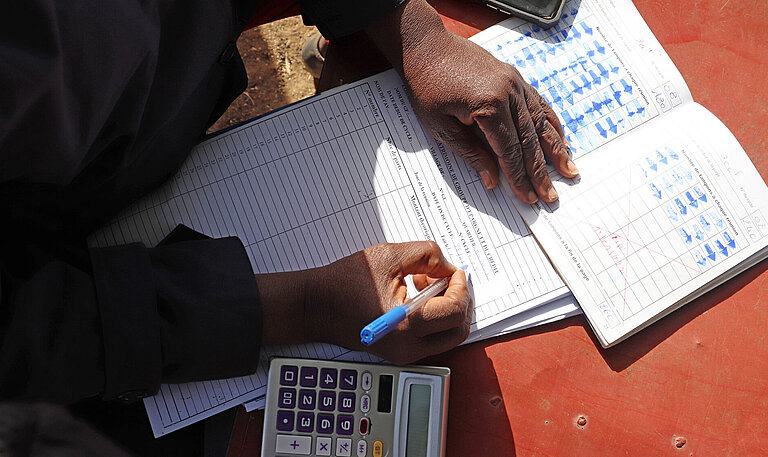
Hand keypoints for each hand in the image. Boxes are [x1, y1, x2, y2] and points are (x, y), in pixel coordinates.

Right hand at [258, 242, 470, 363]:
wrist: (317, 306)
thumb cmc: (345, 282)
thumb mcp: (389, 255)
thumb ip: (428, 256)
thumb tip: (450, 269)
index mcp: (407, 323)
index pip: (455, 311)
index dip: (461, 287)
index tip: (455, 272)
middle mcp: (408, 346)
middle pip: (458, 330)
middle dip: (460, 301)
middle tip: (447, 279)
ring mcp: (404, 354)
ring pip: (448, 337)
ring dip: (447, 310)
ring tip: (425, 285)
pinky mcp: (399, 354)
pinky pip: (431, 339)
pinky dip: (434, 319)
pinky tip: (416, 296)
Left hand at [366, 0, 578, 203]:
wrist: (426, 45)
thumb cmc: (426, 86)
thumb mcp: (440, 126)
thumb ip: (470, 153)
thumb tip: (492, 181)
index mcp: (488, 105)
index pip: (509, 151)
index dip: (519, 177)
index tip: (528, 198)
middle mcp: (508, 92)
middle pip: (529, 140)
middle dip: (540, 171)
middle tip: (551, 196)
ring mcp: (514, 82)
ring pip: (540, 122)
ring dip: (556, 149)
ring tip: (569, 171)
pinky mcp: (514, 77)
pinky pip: (538, 103)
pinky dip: (551, 123)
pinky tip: (560, 140)